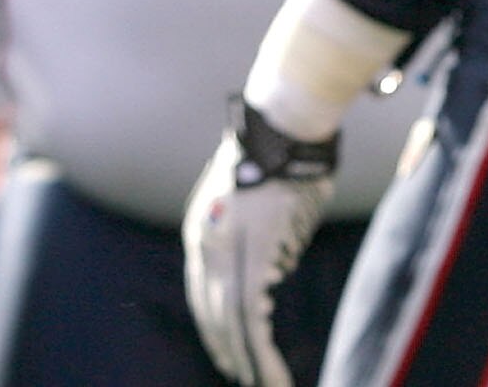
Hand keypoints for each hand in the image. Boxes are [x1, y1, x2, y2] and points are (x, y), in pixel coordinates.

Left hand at [183, 101, 337, 386]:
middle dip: (227, 349)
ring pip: (234, 320)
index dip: (215, 325)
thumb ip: (251, 227)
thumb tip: (271, 257)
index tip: (226, 350)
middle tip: (240, 376)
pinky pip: (251, 316)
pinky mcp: (254, 257)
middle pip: (214, 313)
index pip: (204, 293)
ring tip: (263, 381)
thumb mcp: (250, 191)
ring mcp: (229, 253)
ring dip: (248, 354)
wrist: (283, 126)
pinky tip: (266, 366)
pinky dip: (258, 347)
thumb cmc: (278, 150)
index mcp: (204, 231)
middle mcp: (208, 248)